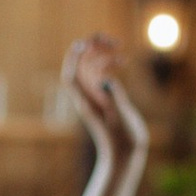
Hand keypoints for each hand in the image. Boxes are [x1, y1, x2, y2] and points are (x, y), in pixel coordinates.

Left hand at [65, 35, 148, 170]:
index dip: (74, 57)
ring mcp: (96, 97)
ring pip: (91, 68)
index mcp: (86, 102)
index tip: (86, 43)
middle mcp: (88, 97)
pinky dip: (110, 64)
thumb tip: (106, 80)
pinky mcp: (106, 98)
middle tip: (108, 38)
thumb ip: (114, 99)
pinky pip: (102, 75)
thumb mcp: (120, 120)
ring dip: (102, 53)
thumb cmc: (123, 142)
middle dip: (90, 49)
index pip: (71, 75)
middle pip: (80, 67)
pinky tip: (124, 62)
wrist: (124, 157)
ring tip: (119, 46)